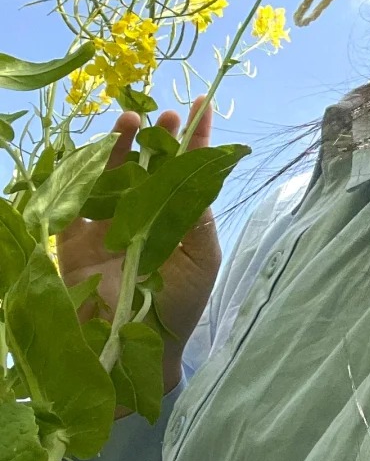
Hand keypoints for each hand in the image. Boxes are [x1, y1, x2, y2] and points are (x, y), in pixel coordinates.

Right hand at [57, 98, 220, 415]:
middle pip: (149, 166)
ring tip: (134, 122)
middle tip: (168, 116)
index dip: (194, 140)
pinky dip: (86, 173)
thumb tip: (198, 173)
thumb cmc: (179, 308)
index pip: (185, 170)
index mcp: (174, 218)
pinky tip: (98, 150)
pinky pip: (78, 199)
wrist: (138, 353)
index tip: (203, 107)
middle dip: (158, 139)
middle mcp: (142, 216)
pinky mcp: (76, 240)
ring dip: (122, 147)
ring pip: (113, 175)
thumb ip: (197, 216)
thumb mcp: (201, 259)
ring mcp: (107, 226)